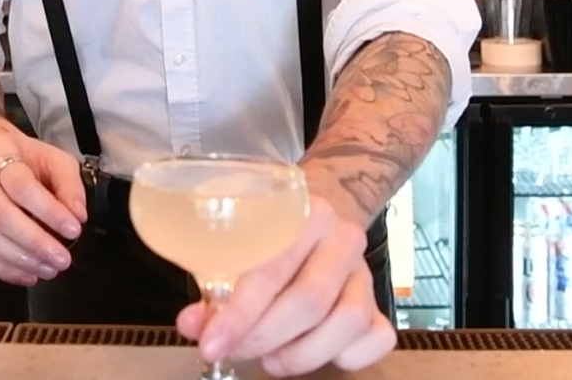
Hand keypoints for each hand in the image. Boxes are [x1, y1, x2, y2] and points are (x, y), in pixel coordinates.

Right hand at [0, 116, 87, 286]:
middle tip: (61, 259)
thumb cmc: (23, 155)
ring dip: (20, 260)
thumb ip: (70, 185)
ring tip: (48, 269)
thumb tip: (77, 216)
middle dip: (34, 242)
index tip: (73, 229)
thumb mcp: (54, 157)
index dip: (48, 210)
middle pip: (0, 215)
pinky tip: (27, 274)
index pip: (21, 185)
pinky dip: (4, 268)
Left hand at [175, 194, 395, 376]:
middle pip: (310, 300)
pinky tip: (312, 352)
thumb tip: (192, 325)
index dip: (239, 315)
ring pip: (348, 322)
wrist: (316, 216)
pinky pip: (378, 338)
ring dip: (302, 354)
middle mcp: (341, 237)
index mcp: (304, 212)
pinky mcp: (380, 301)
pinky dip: (347, 357)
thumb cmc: (268, 236)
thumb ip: (215, 287)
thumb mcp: (237, 248)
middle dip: (265, 337)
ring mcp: (365, 271)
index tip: (211, 344)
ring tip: (270, 358)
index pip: (272, 269)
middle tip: (235, 352)